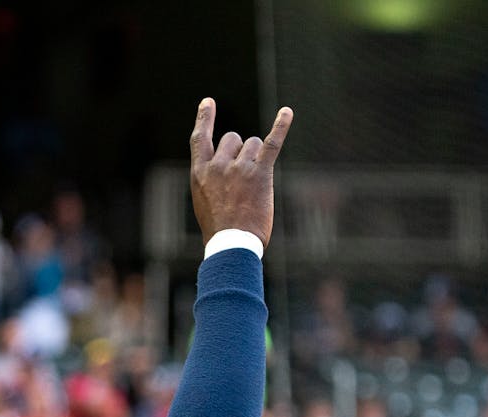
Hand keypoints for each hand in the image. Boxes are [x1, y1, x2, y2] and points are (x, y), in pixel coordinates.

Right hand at [189, 98, 292, 247]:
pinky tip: (287, 112)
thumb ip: (212, 178)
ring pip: (252, 144)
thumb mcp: (204, 200)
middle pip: (232, 138)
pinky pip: (271, 143)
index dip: (204, 118)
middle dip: (239, 151)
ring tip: (253, 185)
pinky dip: (281, 126)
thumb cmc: (219, 228)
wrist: (232, 244)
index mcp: (200, 173)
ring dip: (255, 158)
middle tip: (243, 177)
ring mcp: (239, 168)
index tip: (208, 102)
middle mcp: (217, 165)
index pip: (200, 138)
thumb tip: (228, 162)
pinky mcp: (260, 173)